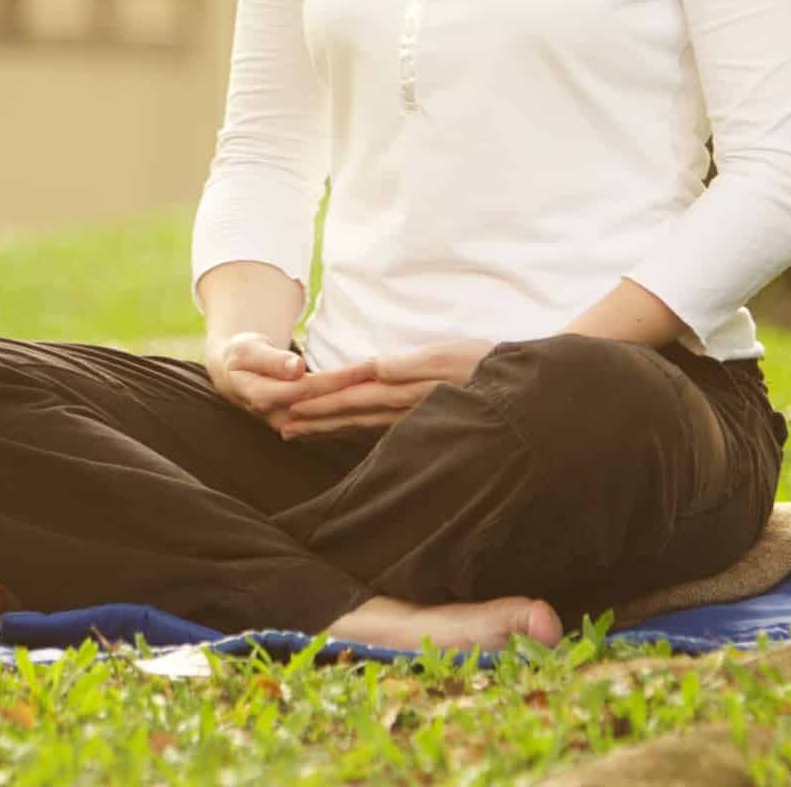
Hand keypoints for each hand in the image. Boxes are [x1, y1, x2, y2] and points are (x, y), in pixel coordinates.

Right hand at [205, 332, 375, 427]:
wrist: (232, 374)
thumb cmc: (241, 354)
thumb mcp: (248, 349)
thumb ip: (272, 360)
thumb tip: (297, 370)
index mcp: (264, 397)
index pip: (309, 389)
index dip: (339, 379)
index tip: (368, 367)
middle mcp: (279, 418)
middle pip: (326, 406)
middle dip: (359, 393)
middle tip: (391, 380)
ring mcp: (290, 425)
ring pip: (331, 418)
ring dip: (361, 407)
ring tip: (392, 393)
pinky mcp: (301, 425)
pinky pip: (330, 421)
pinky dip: (353, 415)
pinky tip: (377, 410)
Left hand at [274, 339, 497, 437]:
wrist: (518, 397)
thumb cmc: (483, 366)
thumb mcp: (443, 358)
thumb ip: (406, 368)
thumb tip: (374, 369)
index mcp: (399, 387)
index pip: (347, 390)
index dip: (315, 394)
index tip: (285, 399)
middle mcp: (397, 406)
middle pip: (343, 409)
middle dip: (307, 413)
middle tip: (272, 419)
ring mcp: (405, 416)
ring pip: (354, 421)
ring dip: (321, 425)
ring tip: (291, 430)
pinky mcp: (415, 419)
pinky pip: (372, 427)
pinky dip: (348, 429)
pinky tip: (336, 433)